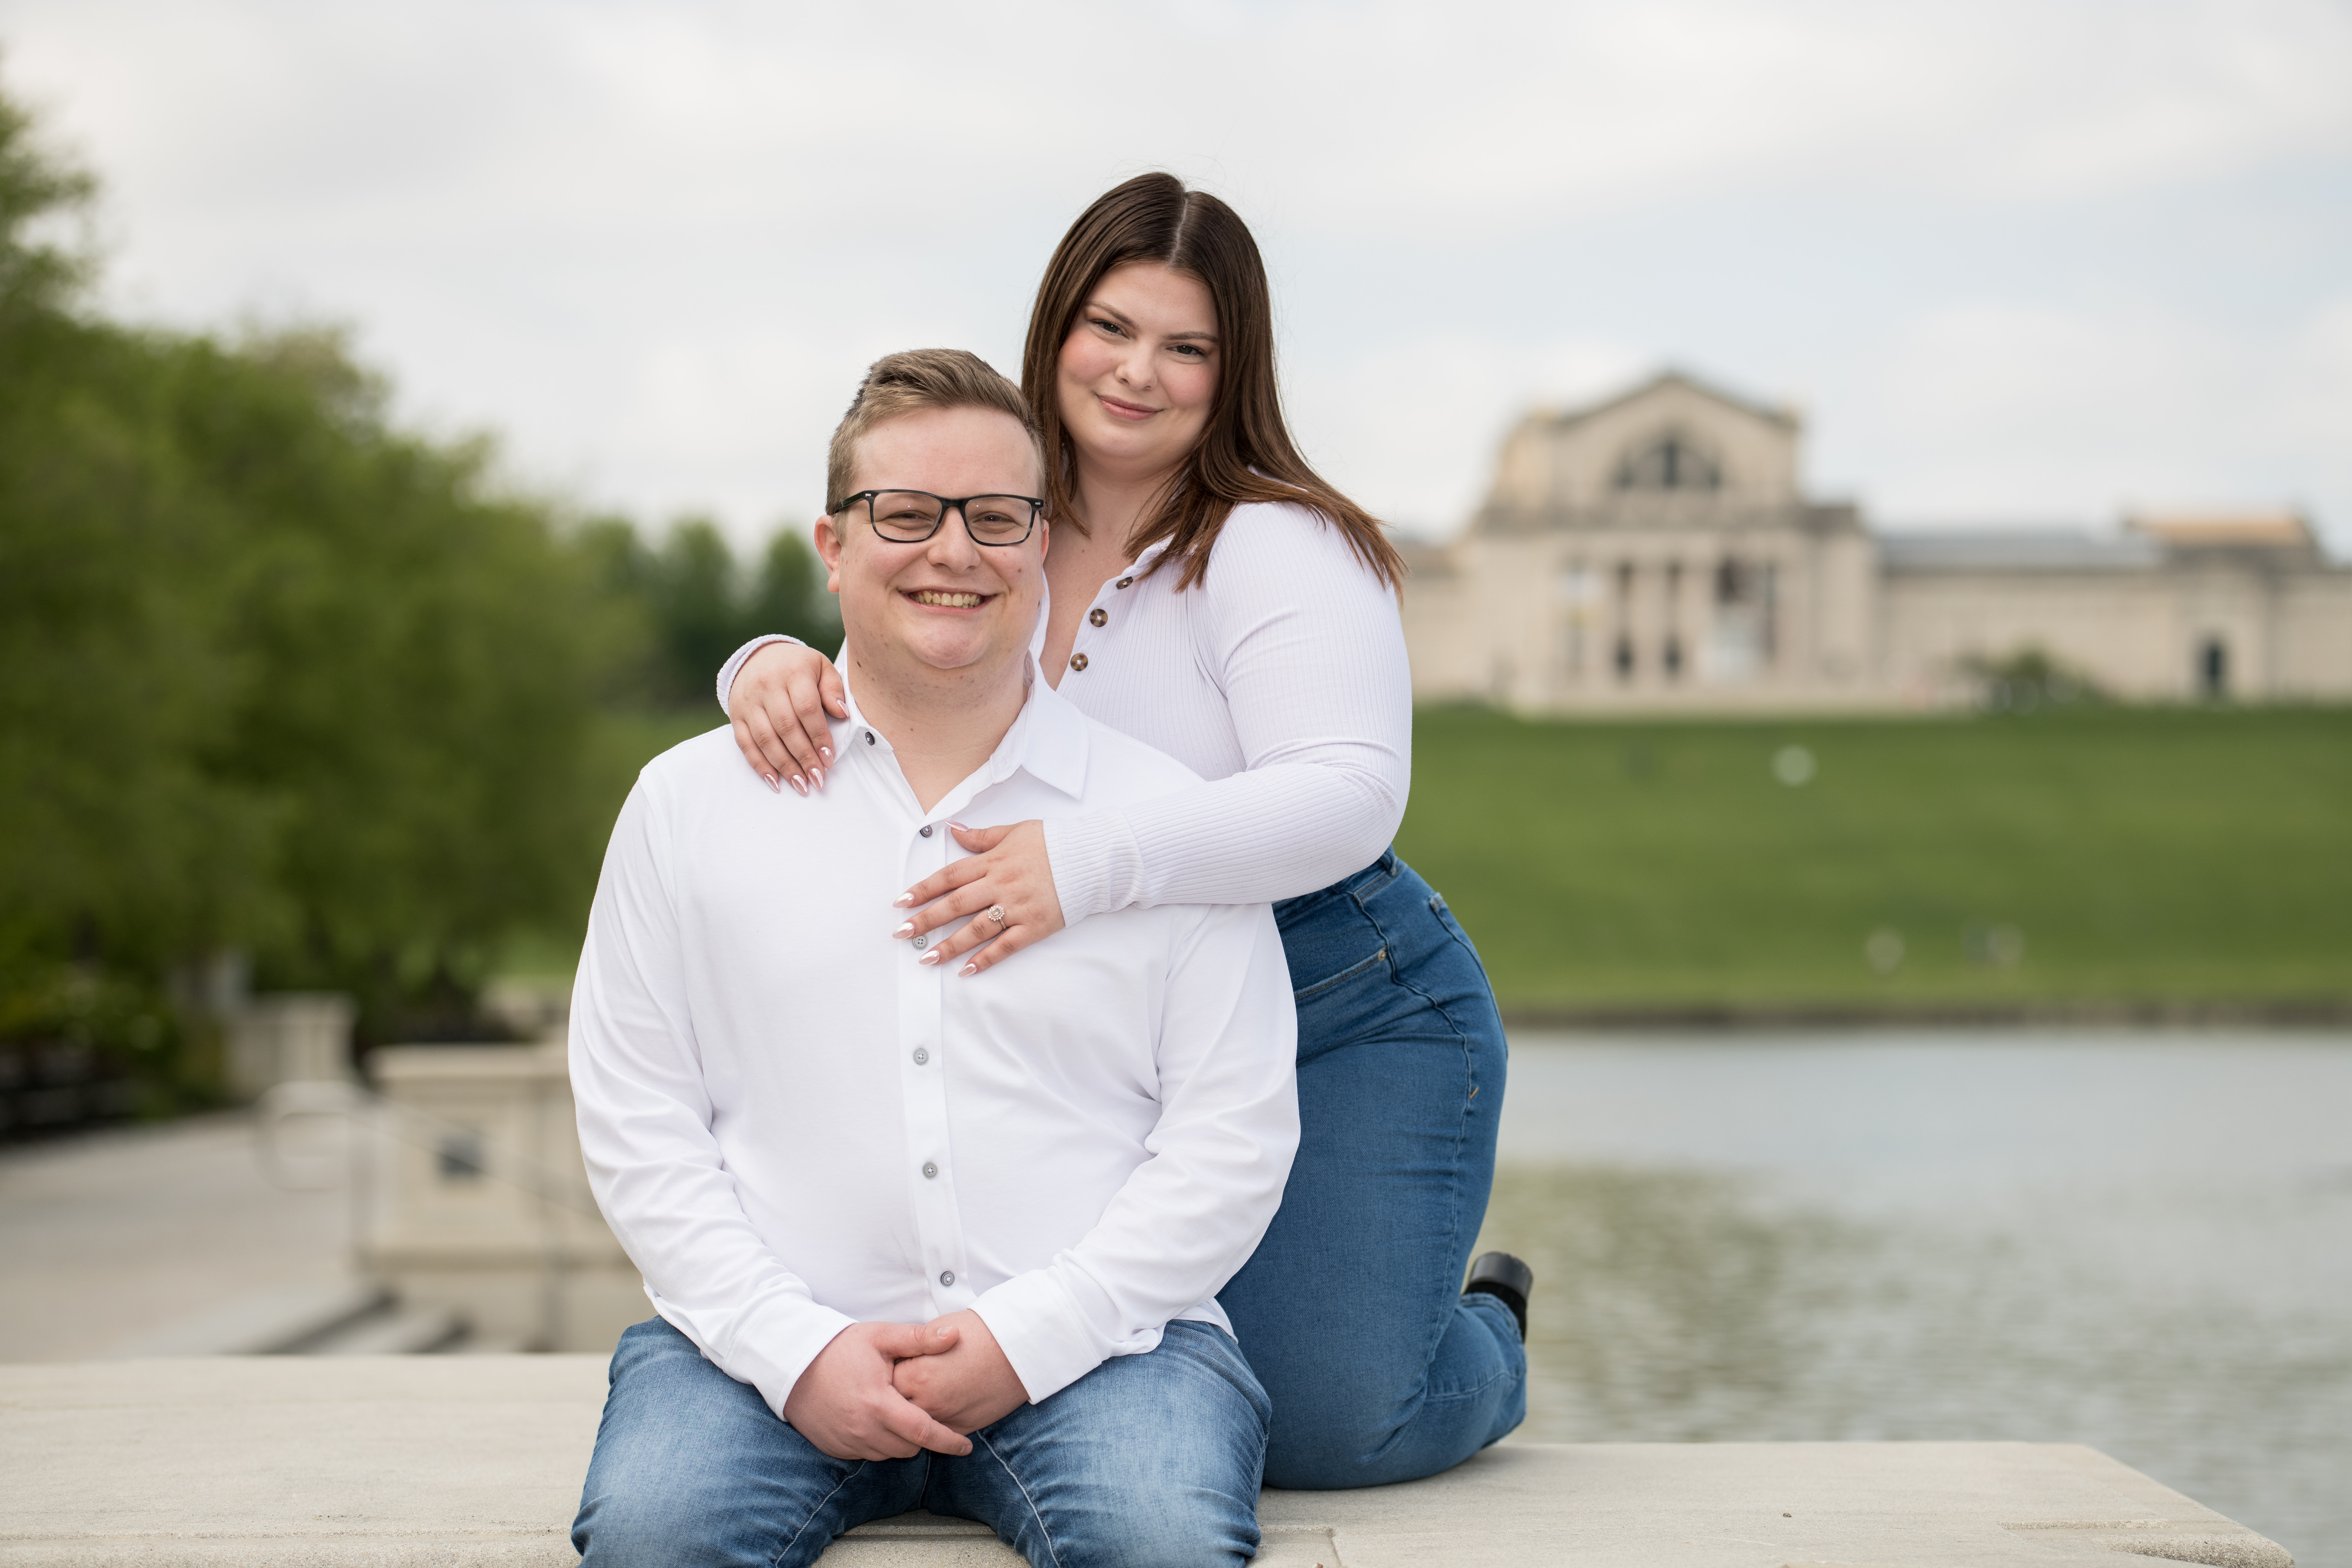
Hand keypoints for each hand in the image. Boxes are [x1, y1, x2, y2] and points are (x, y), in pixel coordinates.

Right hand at [729, 641, 847, 795]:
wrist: (758, 656)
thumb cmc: (797, 666)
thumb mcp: (820, 667)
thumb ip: (833, 689)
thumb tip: (842, 714)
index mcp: (792, 672)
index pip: (807, 709)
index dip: (819, 736)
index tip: (829, 758)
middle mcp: (767, 686)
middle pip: (786, 727)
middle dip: (804, 757)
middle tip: (818, 778)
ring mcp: (748, 702)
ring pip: (765, 739)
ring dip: (784, 765)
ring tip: (801, 784)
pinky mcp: (736, 715)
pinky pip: (745, 744)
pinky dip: (759, 765)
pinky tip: (775, 781)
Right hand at [782, 1320, 971, 1460]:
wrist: (792, 1362)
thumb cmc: (839, 1347)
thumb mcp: (881, 1336)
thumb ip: (919, 1339)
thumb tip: (955, 1336)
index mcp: (878, 1402)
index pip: (922, 1432)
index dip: (948, 1441)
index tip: (966, 1446)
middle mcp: (862, 1428)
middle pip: (908, 1447)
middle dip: (922, 1437)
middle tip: (924, 1415)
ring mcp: (846, 1441)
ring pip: (888, 1453)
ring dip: (900, 1441)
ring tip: (899, 1415)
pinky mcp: (834, 1447)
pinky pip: (866, 1454)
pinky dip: (878, 1443)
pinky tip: (877, 1421)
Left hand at [889, 1310, 1027, 1433]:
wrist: (1017, 1347)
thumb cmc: (979, 1333)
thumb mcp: (938, 1333)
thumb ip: (914, 1351)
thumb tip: (900, 1358)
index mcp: (918, 1375)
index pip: (885, 1384)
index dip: (885, 1376)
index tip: (887, 1371)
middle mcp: (928, 1401)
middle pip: (895, 1410)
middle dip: (893, 1401)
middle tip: (897, 1389)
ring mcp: (946, 1418)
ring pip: (914, 1429)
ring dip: (910, 1417)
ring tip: (914, 1401)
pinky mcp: (963, 1428)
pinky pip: (937, 1436)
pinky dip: (932, 1427)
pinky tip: (934, 1413)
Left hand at [894, 821, 1066, 975]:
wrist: (1092, 858)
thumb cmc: (1053, 843)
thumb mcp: (1015, 831)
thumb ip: (982, 836)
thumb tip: (953, 831)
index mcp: (993, 861)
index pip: (950, 876)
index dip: (923, 889)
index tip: (901, 902)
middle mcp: (1001, 885)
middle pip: (956, 904)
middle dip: (926, 920)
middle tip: (902, 933)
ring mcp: (1017, 907)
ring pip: (976, 929)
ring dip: (949, 946)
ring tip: (926, 959)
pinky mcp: (1034, 926)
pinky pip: (1005, 946)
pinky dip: (986, 959)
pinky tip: (967, 970)